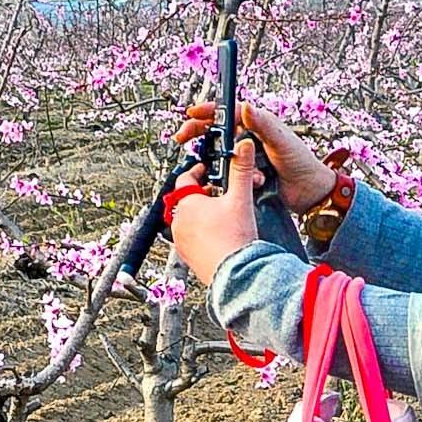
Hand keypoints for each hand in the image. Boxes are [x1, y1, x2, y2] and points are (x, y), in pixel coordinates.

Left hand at [168, 137, 262, 285]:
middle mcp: (178, 222)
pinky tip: (219, 235)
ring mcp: (181, 241)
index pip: (186, 178)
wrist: (236, 276)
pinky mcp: (187, 257)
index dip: (197, 171)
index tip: (207, 170)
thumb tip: (243, 145)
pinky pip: (191, 239)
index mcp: (187, 204)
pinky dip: (202, 233)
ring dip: (201, 215)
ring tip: (221, 216)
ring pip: (188, 220)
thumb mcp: (240, 198)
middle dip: (202, 195)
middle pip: (187, 200)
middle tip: (220, 194)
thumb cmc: (235, 239)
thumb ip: (241, 169)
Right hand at [173, 101, 340, 214]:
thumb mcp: (282, 141)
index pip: (227, 112)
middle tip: (183, 136)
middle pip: (216, 130)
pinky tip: (244, 181)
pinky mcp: (244, 176)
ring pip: (219, 154)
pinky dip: (228, 178)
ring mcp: (246, 158)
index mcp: (258, 124)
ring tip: (213, 167)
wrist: (311, 194)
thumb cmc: (302, 163)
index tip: (192, 113)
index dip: (208, 111)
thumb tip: (245, 107)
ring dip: (215, 160)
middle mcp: (249, 139)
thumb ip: (263, 124)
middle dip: (198, 131)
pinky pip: (227, 174)